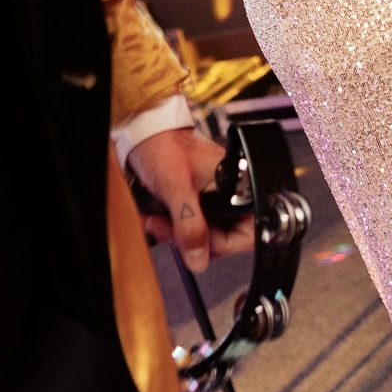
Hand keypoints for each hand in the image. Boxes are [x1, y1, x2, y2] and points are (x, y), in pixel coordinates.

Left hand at [127, 128, 252, 272]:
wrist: (144, 134)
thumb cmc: (164, 145)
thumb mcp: (176, 186)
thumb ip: (189, 223)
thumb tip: (199, 258)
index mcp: (239, 183)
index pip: (248, 231)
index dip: (222, 243)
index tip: (196, 243)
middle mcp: (231, 193)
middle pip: (225, 237)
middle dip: (193, 240)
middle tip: (168, 230)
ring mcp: (214, 199)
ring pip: (206, 236)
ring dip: (179, 236)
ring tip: (157, 222)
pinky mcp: (199, 203)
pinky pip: (192, 227)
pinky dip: (174, 229)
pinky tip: (158, 219)